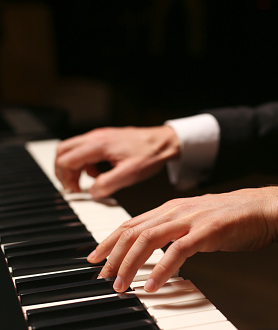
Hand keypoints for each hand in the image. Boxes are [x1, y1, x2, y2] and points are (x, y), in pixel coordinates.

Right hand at [55, 125, 179, 197]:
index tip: (76, 192)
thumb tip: (92, 193)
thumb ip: (107, 184)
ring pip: (71, 149)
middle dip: (63, 171)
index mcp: (98, 145)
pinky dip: (83, 163)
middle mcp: (95, 137)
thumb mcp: (129, 174)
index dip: (66, 178)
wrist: (163, 142)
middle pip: (62, 151)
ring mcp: (98, 136)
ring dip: (72, 167)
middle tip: (72, 187)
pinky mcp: (103, 139)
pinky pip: (83, 150)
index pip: (67, 159)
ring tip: (84, 182)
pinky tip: (97, 173)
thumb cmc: (149, 155)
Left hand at [88, 186, 277, 291]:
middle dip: (113, 256)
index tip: (95, 258)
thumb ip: (170, 232)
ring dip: (130, 264)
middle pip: (132, 232)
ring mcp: (190, 220)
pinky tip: (152, 284)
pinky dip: (161, 269)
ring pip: (148, 240)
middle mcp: (174, 211)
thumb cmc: (229, 218)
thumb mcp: (192, 221)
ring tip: (120, 284)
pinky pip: (177, 251)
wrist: (261, 209)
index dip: (109, 242)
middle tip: (102, 277)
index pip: (130, 224)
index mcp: (169, 209)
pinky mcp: (206, 231)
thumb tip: (150, 250)